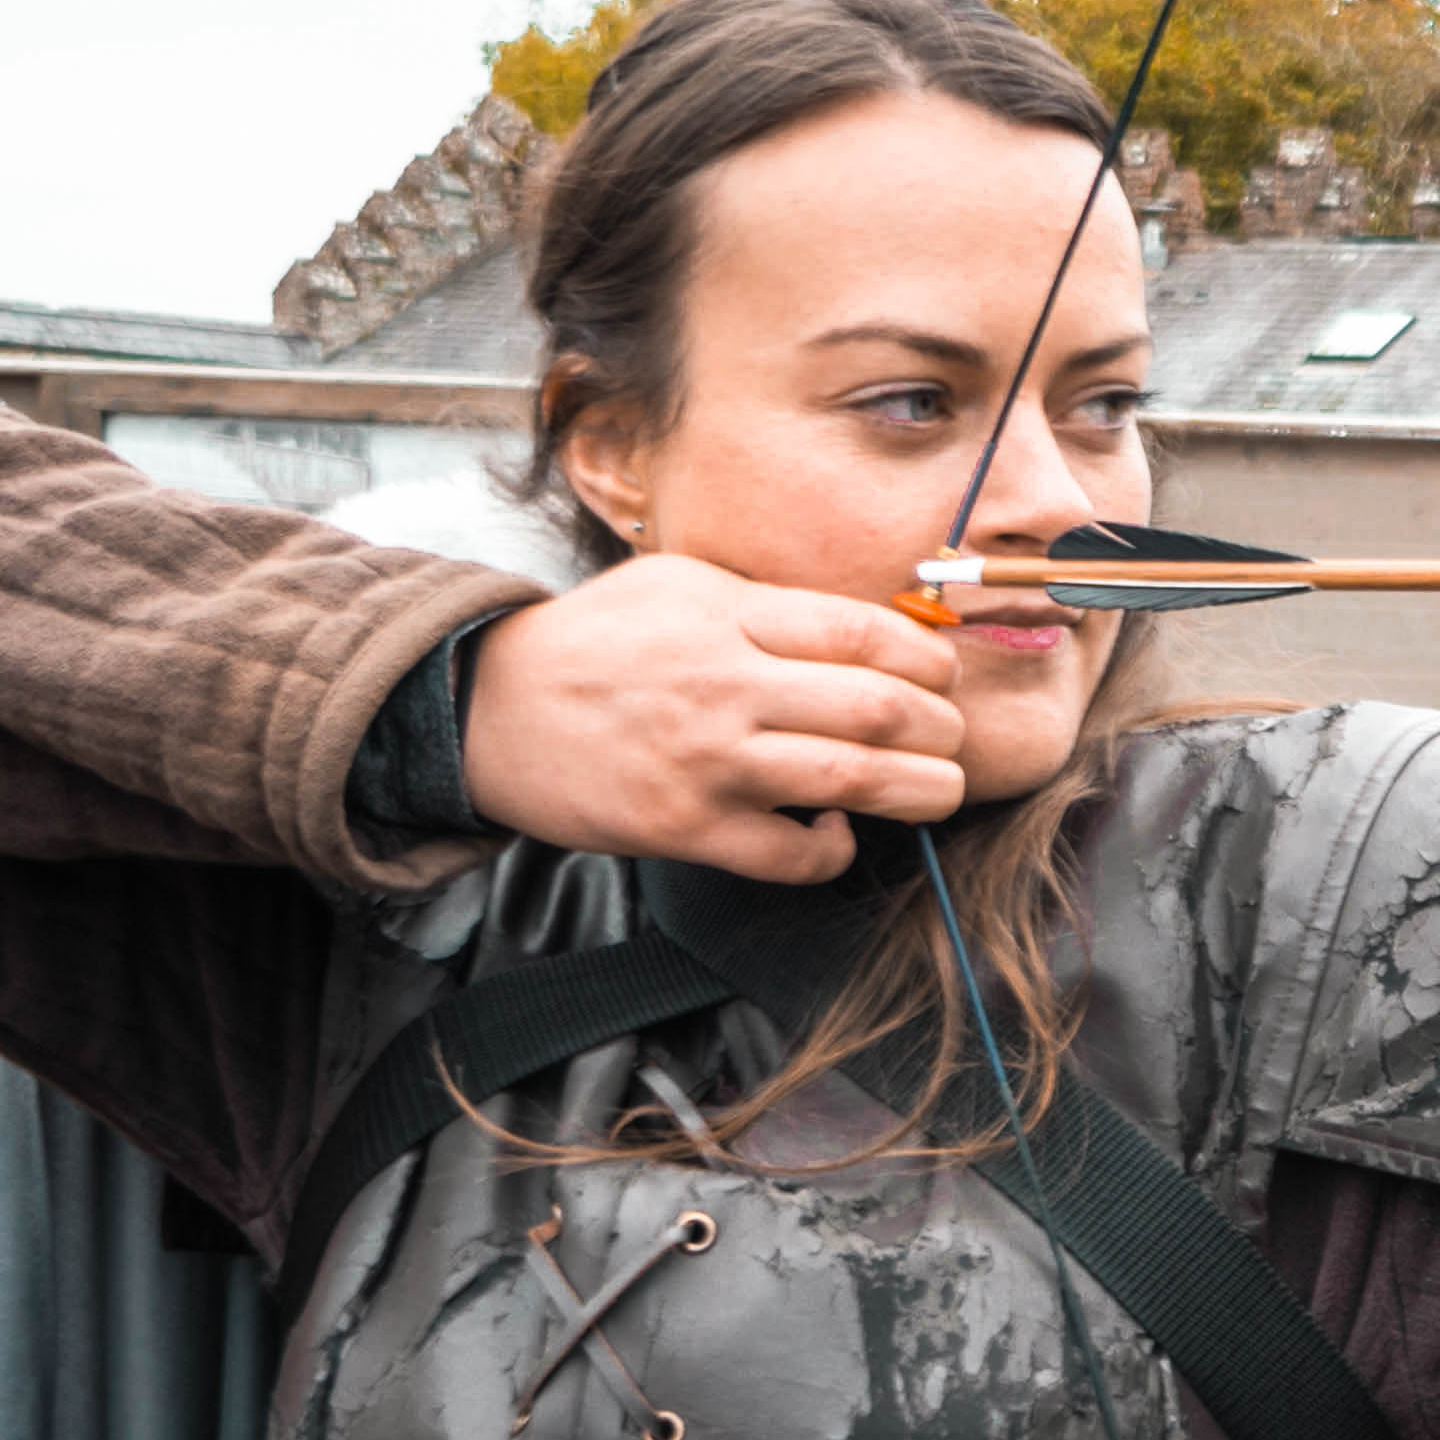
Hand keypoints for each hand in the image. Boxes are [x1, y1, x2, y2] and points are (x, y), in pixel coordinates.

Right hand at [455, 558, 970, 882]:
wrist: (487, 706)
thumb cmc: (592, 643)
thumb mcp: (678, 585)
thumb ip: (767, 604)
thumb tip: (871, 632)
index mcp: (728, 614)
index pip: (864, 631)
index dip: (927, 659)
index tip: (941, 676)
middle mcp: (724, 684)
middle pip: (878, 706)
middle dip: (941, 728)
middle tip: (951, 738)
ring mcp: (705, 761)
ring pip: (852, 779)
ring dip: (918, 790)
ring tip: (936, 789)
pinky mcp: (682, 826)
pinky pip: (790, 853)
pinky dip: (831, 850)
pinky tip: (835, 834)